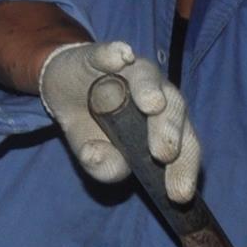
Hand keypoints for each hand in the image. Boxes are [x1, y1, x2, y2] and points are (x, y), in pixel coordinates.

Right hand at [38, 39, 201, 201]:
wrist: (62, 90)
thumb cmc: (91, 126)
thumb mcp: (93, 155)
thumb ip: (104, 166)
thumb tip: (112, 168)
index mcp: (166, 124)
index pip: (183, 145)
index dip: (183, 169)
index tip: (179, 194)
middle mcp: (157, 94)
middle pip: (174, 108)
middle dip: (170, 131)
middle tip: (164, 154)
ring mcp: (131, 71)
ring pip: (148, 78)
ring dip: (151, 90)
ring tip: (152, 105)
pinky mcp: (100, 55)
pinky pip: (109, 53)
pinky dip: (114, 54)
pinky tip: (120, 57)